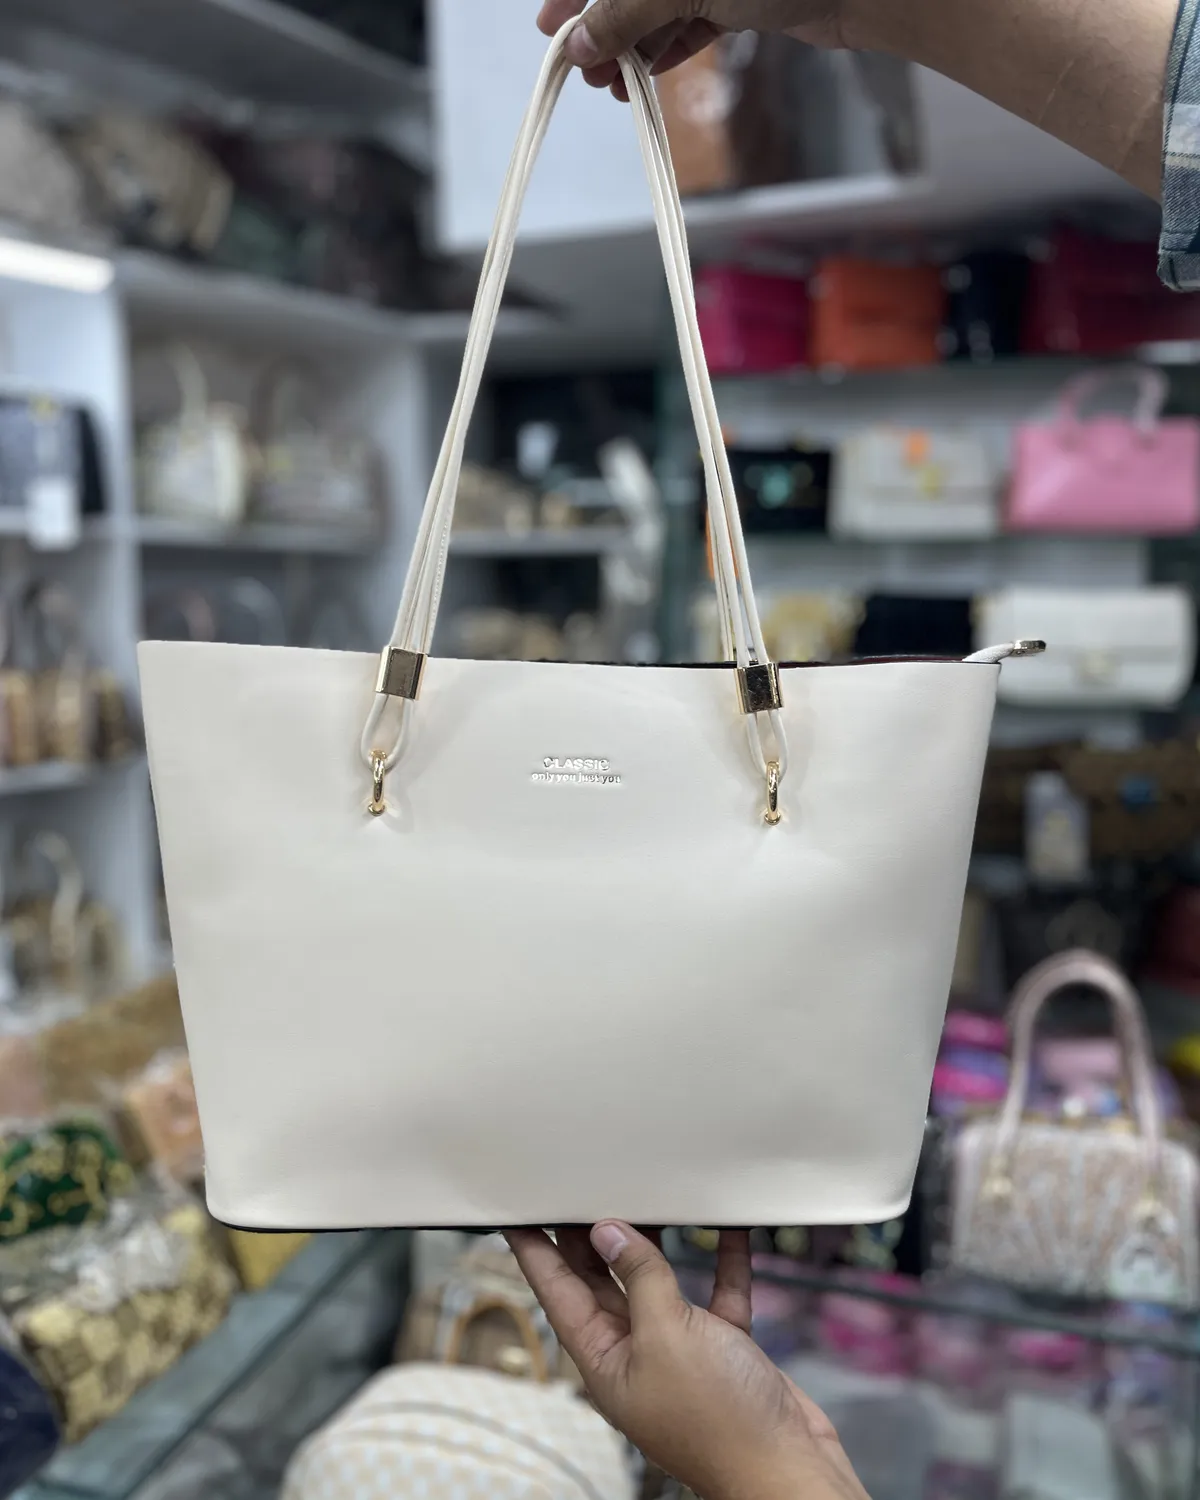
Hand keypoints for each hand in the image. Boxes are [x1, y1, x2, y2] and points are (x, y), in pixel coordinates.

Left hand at [505, 1223, 867, 1499]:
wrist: (787, 1470)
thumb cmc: (720, 1424)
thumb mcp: (667, 1336)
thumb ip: (639, 1279)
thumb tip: (609, 1234)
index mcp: (605, 1360)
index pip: (557, 1293)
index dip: (536, 1252)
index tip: (519, 1216)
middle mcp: (637, 1354)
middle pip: (602, 1282)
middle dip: (591, 1236)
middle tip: (581, 1189)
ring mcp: (680, 1351)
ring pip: (657, 1284)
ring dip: (655, 1245)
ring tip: (645, 1197)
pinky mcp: (721, 1348)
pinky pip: (714, 1294)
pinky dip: (721, 1262)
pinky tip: (728, 1230)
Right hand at [537, 0, 866, 99]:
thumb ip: (624, 14)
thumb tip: (578, 42)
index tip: (551, 29)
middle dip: (602, 28)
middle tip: (586, 72)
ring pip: (657, 6)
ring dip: (631, 48)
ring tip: (615, 87)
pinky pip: (689, 21)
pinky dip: (666, 50)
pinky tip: (646, 78)